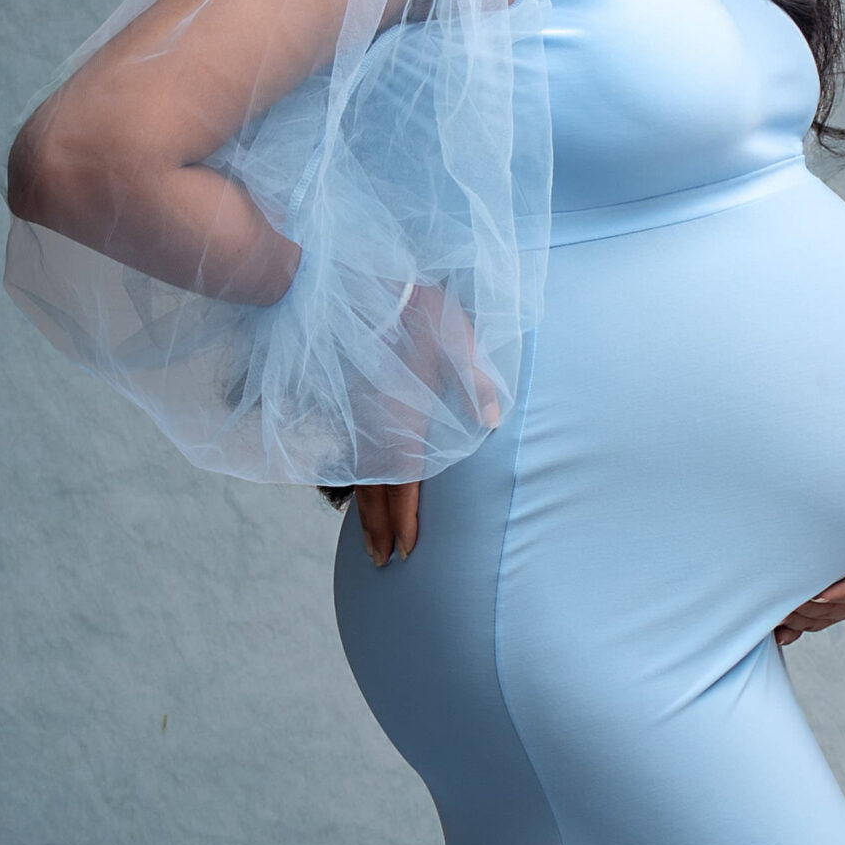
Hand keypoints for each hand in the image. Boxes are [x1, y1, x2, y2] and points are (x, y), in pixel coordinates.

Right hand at [352, 280, 500, 566]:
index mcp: (402, 414)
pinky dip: (354, 482)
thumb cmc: (419, 309)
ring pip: (359, 474)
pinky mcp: (351, 402)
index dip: (404, 519)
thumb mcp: (457, 338)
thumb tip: (493, 420)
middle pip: (375, 489)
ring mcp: (360, 414)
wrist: (363, 280)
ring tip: (367, 543)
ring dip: (363, 512)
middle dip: (379, 528)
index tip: (405, 553)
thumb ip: (475, 381)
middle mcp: (375, 422)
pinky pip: (353, 455)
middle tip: (382, 564)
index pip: (403, 481)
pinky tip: (357, 493)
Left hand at [773, 498, 844, 646]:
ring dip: (798, 618)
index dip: (840, 594)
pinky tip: (778, 633)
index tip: (817, 594)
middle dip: (810, 607)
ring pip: (817, 618)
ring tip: (776, 610)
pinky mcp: (818, 607)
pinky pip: (805, 624)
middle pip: (832, 609)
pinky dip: (791, 631)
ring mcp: (836, 604)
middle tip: (785, 600)